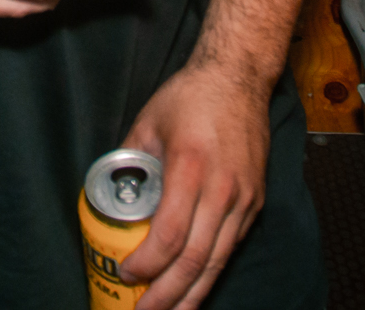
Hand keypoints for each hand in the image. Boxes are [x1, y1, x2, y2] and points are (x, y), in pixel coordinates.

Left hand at [118, 61, 270, 309]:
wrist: (239, 77)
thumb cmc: (191, 96)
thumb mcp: (147, 123)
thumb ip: (128, 159)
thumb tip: (109, 192)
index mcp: (190, 168)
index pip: (169, 235)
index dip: (146, 263)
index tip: (125, 272)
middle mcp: (222, 189)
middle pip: (195, 260)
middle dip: (167, 295)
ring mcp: (243, 198)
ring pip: (217, 261)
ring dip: (192, 294)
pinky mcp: (255, 202)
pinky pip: (231, 247)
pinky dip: (211, 272)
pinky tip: (194, 287)